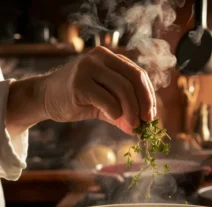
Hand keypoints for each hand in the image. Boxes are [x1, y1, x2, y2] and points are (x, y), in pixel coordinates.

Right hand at [6, 47, 155, 134]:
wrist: (46, 97)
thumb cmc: (79, 99)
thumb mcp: (106, 103)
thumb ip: (124, 112)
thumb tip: (142, 129)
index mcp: (110, 58)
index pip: (139, 74)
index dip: (149, 95)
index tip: (151, 115)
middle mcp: (100, 57)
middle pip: (134, 79)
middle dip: (144, 103)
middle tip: (145, 122)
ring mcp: (88, 67)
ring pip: (123, 89)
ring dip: (132, 111)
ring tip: (133, 125)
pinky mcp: (79, 83)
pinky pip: (107, 100)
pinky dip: (115, 113)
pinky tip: (114, 118)